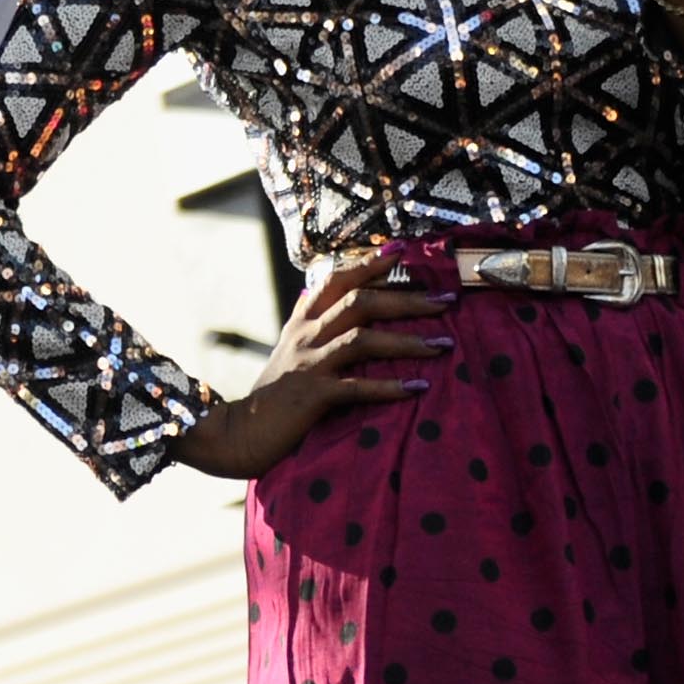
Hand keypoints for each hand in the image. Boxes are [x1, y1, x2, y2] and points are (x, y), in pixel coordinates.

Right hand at [172, 253, 453, 479]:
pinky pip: (356, 387)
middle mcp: (306, 335)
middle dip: (407, 299)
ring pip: (362, 339)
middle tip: (447, 300)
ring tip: (444, 344)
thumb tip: (326, 295)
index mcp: (303, 321)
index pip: (338, 279)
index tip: (403, 251)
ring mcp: (308, 364)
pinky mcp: (312, 396)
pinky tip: (417, 388)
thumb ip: (310, 322)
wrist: (236, 432)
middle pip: (360, 302)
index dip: (370, 263)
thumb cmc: (272, 394)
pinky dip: (388, 387)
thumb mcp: (289, 349)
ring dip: (407, 340)